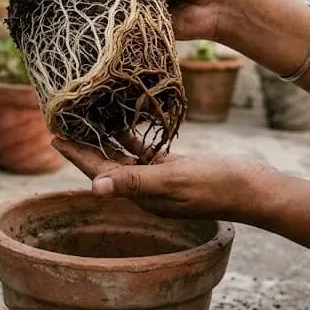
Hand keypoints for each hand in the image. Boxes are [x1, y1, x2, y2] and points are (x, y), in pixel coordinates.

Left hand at [52, 137, 279, 221]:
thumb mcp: (173, 180)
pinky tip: (124, 120)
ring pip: (124, 156)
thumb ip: (135, 182)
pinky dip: (133, 136)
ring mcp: (159, 178)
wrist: (255, 188)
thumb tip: (95, 189)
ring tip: (87, 117)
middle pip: (106, 163)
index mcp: (140, 193)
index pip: (99, 171)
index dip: (76, 154)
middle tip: (63, 121)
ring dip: (105, 138)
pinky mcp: (174, 168)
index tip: (54, 135)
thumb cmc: (217, 185)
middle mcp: (145, 188)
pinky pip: (145, 151)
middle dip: (83, 144)